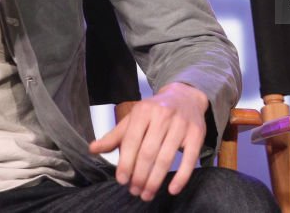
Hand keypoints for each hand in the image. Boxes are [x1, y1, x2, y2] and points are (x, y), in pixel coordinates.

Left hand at [88, 82, 208, 201]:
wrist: (185, 96)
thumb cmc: (155, 111)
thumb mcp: (134, 119)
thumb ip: (115, 136)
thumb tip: (93, 149)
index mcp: (143, 111)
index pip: (131, 141)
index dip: (125, 163)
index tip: (122, 180)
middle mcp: (162, 116)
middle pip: (148, 152)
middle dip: (139, 176)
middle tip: (135, 191)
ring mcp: (181, 124)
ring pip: (166, 158)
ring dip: (155, 180)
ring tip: (147, 193)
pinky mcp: (197, 134)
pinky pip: (189, 159)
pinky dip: (181, 177)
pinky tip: (172, 189)